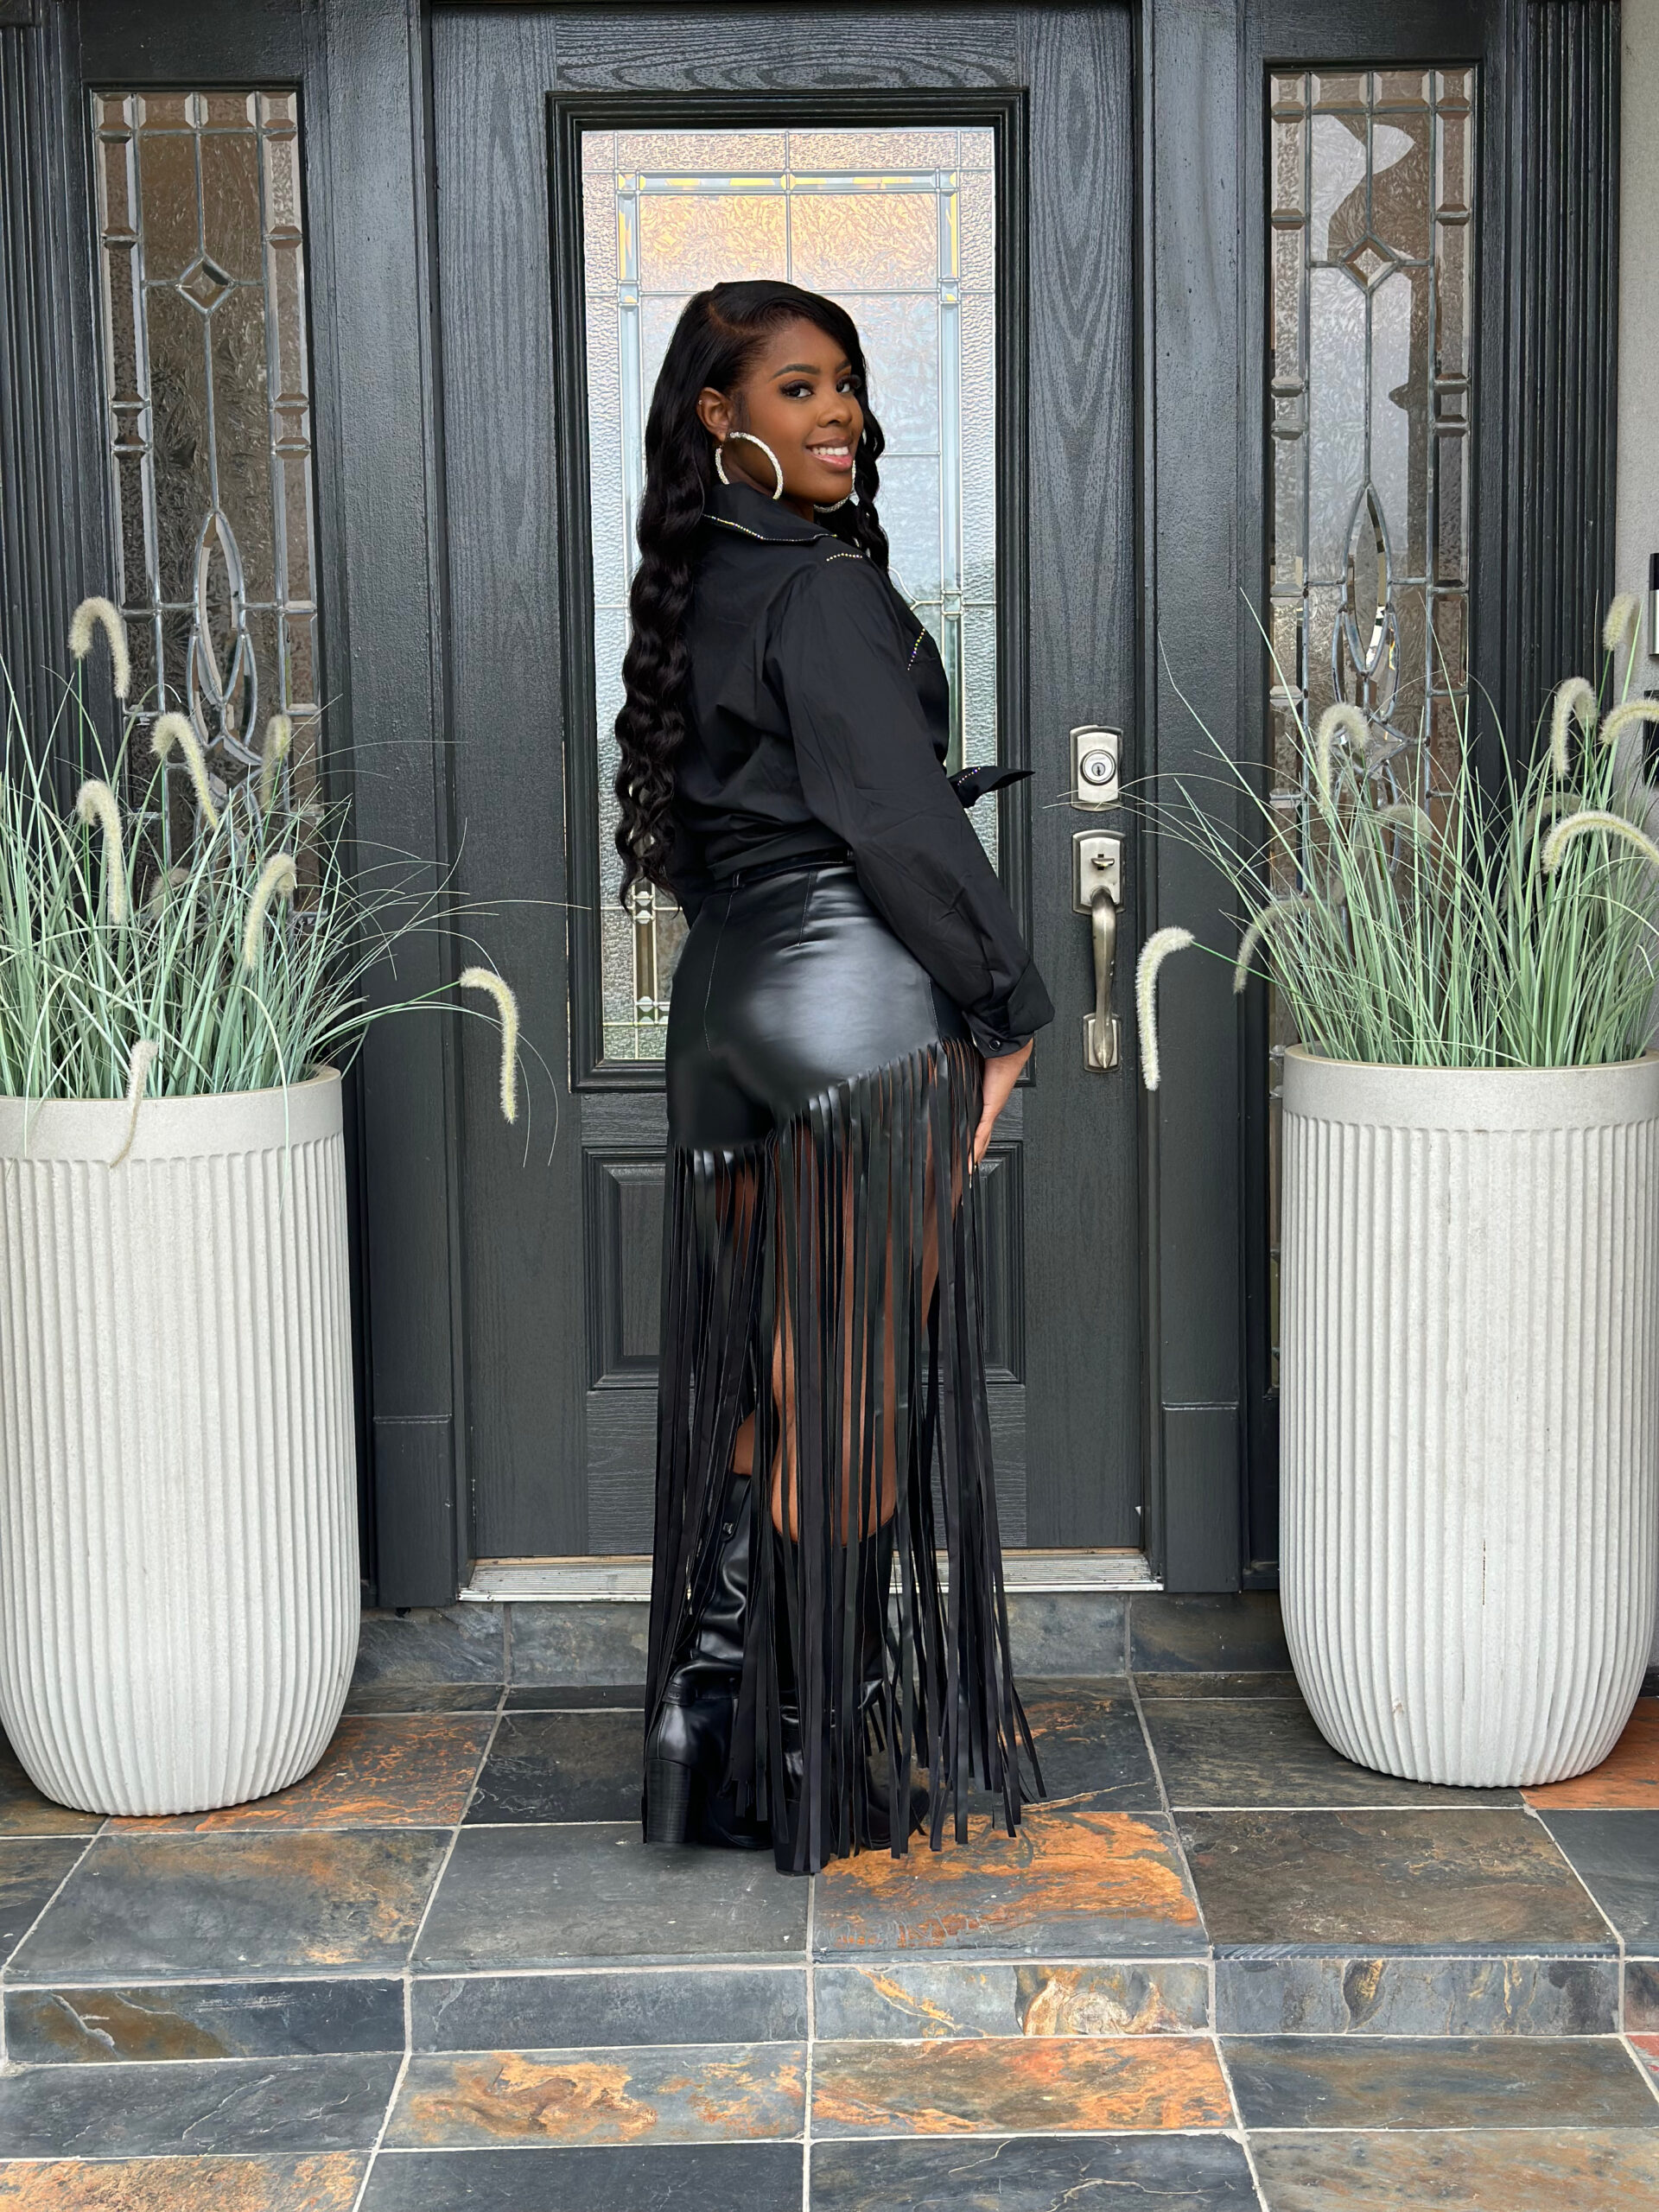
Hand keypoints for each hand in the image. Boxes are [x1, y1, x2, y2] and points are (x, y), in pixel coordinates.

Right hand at [973, 1039, 1032, 1165]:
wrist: (1006, 1053)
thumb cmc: (993, 1061)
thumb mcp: (973, 1076)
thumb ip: (963, 1082)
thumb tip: (949, 1077)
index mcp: (987, 1104)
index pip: (979, 1129)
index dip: (974, 1143)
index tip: (966, 1156)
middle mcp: (991, 1111)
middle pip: (983, 1140)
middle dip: (975, 1157)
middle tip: (967, 1172)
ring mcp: (991, 1113)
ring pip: (982, 1141)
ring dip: (975, 1157)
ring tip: (968, 1172)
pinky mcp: (990, 1111)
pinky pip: (981, 1133)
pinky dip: (975, 1147)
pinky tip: (970, 1159)